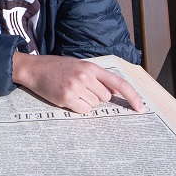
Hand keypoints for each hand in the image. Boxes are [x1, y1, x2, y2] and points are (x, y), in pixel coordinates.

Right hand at [12, 53, 144, 113]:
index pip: (119, 83)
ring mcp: (76, 87)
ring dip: (85, 101)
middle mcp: (86, 76)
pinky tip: (66, 97)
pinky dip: (77, 107)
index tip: (141, 109)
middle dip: (96, 96)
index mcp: (91, 67)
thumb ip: (96, 76)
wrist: (33, 69)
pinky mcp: (66, 98)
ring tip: (71, 90)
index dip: (133, 96)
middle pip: (105, 97)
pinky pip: (83, 110)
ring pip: (94, 104)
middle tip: (81, 88)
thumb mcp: (79, 65)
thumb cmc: (56, 67)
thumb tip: (113, 92)